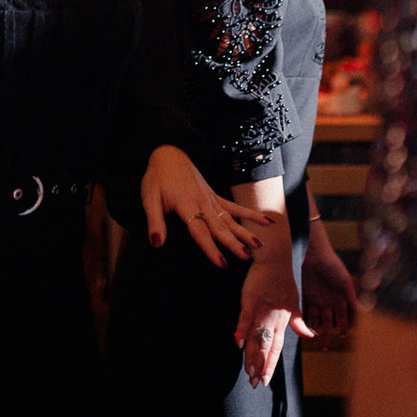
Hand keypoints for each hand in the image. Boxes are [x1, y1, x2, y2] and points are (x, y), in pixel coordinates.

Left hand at [138, 144, 270, 268]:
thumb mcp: (149, 198)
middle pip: (220, 226)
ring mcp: (211, 199)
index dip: (210, 248)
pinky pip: (235, 207)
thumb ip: (155, 221)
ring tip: (260, 245)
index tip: (222, 263)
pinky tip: (267, 222)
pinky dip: (250, 214)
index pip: (200, 231)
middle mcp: (202, 202)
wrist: (169, 153)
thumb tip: (157, 243)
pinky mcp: (215, 196)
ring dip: (245, 231)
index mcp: (186, 204)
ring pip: (231, 218)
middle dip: (233, 242)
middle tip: (246, 257)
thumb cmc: (157, 178)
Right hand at [235, 258, 313, 387]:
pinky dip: (243, 330)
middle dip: (259, 366)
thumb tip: (310, 335)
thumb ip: (298, 322)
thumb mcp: (294, 304)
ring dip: (252, 355)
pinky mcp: (251, 300)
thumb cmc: (284, 282)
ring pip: (256, 337)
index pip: (275, 349)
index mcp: (281, 322)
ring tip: (248, 371)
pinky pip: (246, 317)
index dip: (270, 364)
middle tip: (254, 383)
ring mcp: (261, 311)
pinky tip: (238, 343)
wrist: (275, 261)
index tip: (265, 380)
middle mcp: (271, 320)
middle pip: (264, 347)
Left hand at [301, 239, 357, 338]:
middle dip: (327, 334)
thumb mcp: (345, 281)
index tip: (343, 337)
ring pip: (315, 319)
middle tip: (325, 347)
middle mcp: (327, 300)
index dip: (343, 326)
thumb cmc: (332, 265)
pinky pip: (304, 310)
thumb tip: (362, 312)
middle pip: (328, 321)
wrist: (313, 253)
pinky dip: (304, 320)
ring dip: (315, 330)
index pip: (342, 316)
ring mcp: (315, 298)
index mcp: (339, 297)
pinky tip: (303, 329)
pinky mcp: (304, 295)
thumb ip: (352, 298)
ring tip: (314, 342)